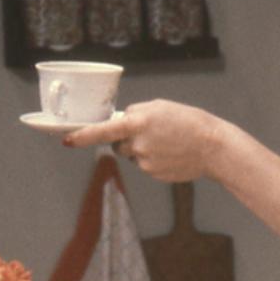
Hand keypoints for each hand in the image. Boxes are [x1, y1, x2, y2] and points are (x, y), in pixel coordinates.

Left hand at [62, 99, 225, 182]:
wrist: (213, 147)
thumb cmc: (188, 121)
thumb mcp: (160, 106)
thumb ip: (136, 113)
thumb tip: (120, 122)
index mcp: (138, 123)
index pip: (102, 131)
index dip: (82, 136)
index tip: (66, 140)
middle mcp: (138, 144)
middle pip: (118, 143)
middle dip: (128, 138)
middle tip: (152, 132)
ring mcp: (145, 162)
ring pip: (132, 155)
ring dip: (142, 148)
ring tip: (167, 142)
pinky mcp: (153, 174)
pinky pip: (145, 165)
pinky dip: (154, 159)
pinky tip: (171, 153)